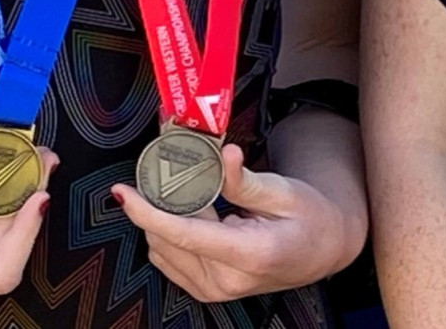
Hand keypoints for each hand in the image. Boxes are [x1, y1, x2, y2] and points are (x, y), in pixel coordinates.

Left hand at [113, 144, 361, 302]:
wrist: (322, 250)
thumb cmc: (309, 218)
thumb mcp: (284, 191)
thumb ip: (244, 179)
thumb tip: (222, 155)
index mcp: (250, 254)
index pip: (185, 235)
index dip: (148, 212)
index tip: (123, 192)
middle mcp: (227, 281)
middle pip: (167, 239)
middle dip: (159, 202)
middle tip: (166, 167)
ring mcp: (216, 291)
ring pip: (162, 250)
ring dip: (164, 218)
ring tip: (188, 191)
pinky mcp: (207, 291)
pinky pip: (169, 260)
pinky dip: (170, 233)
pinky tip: (192, 213)